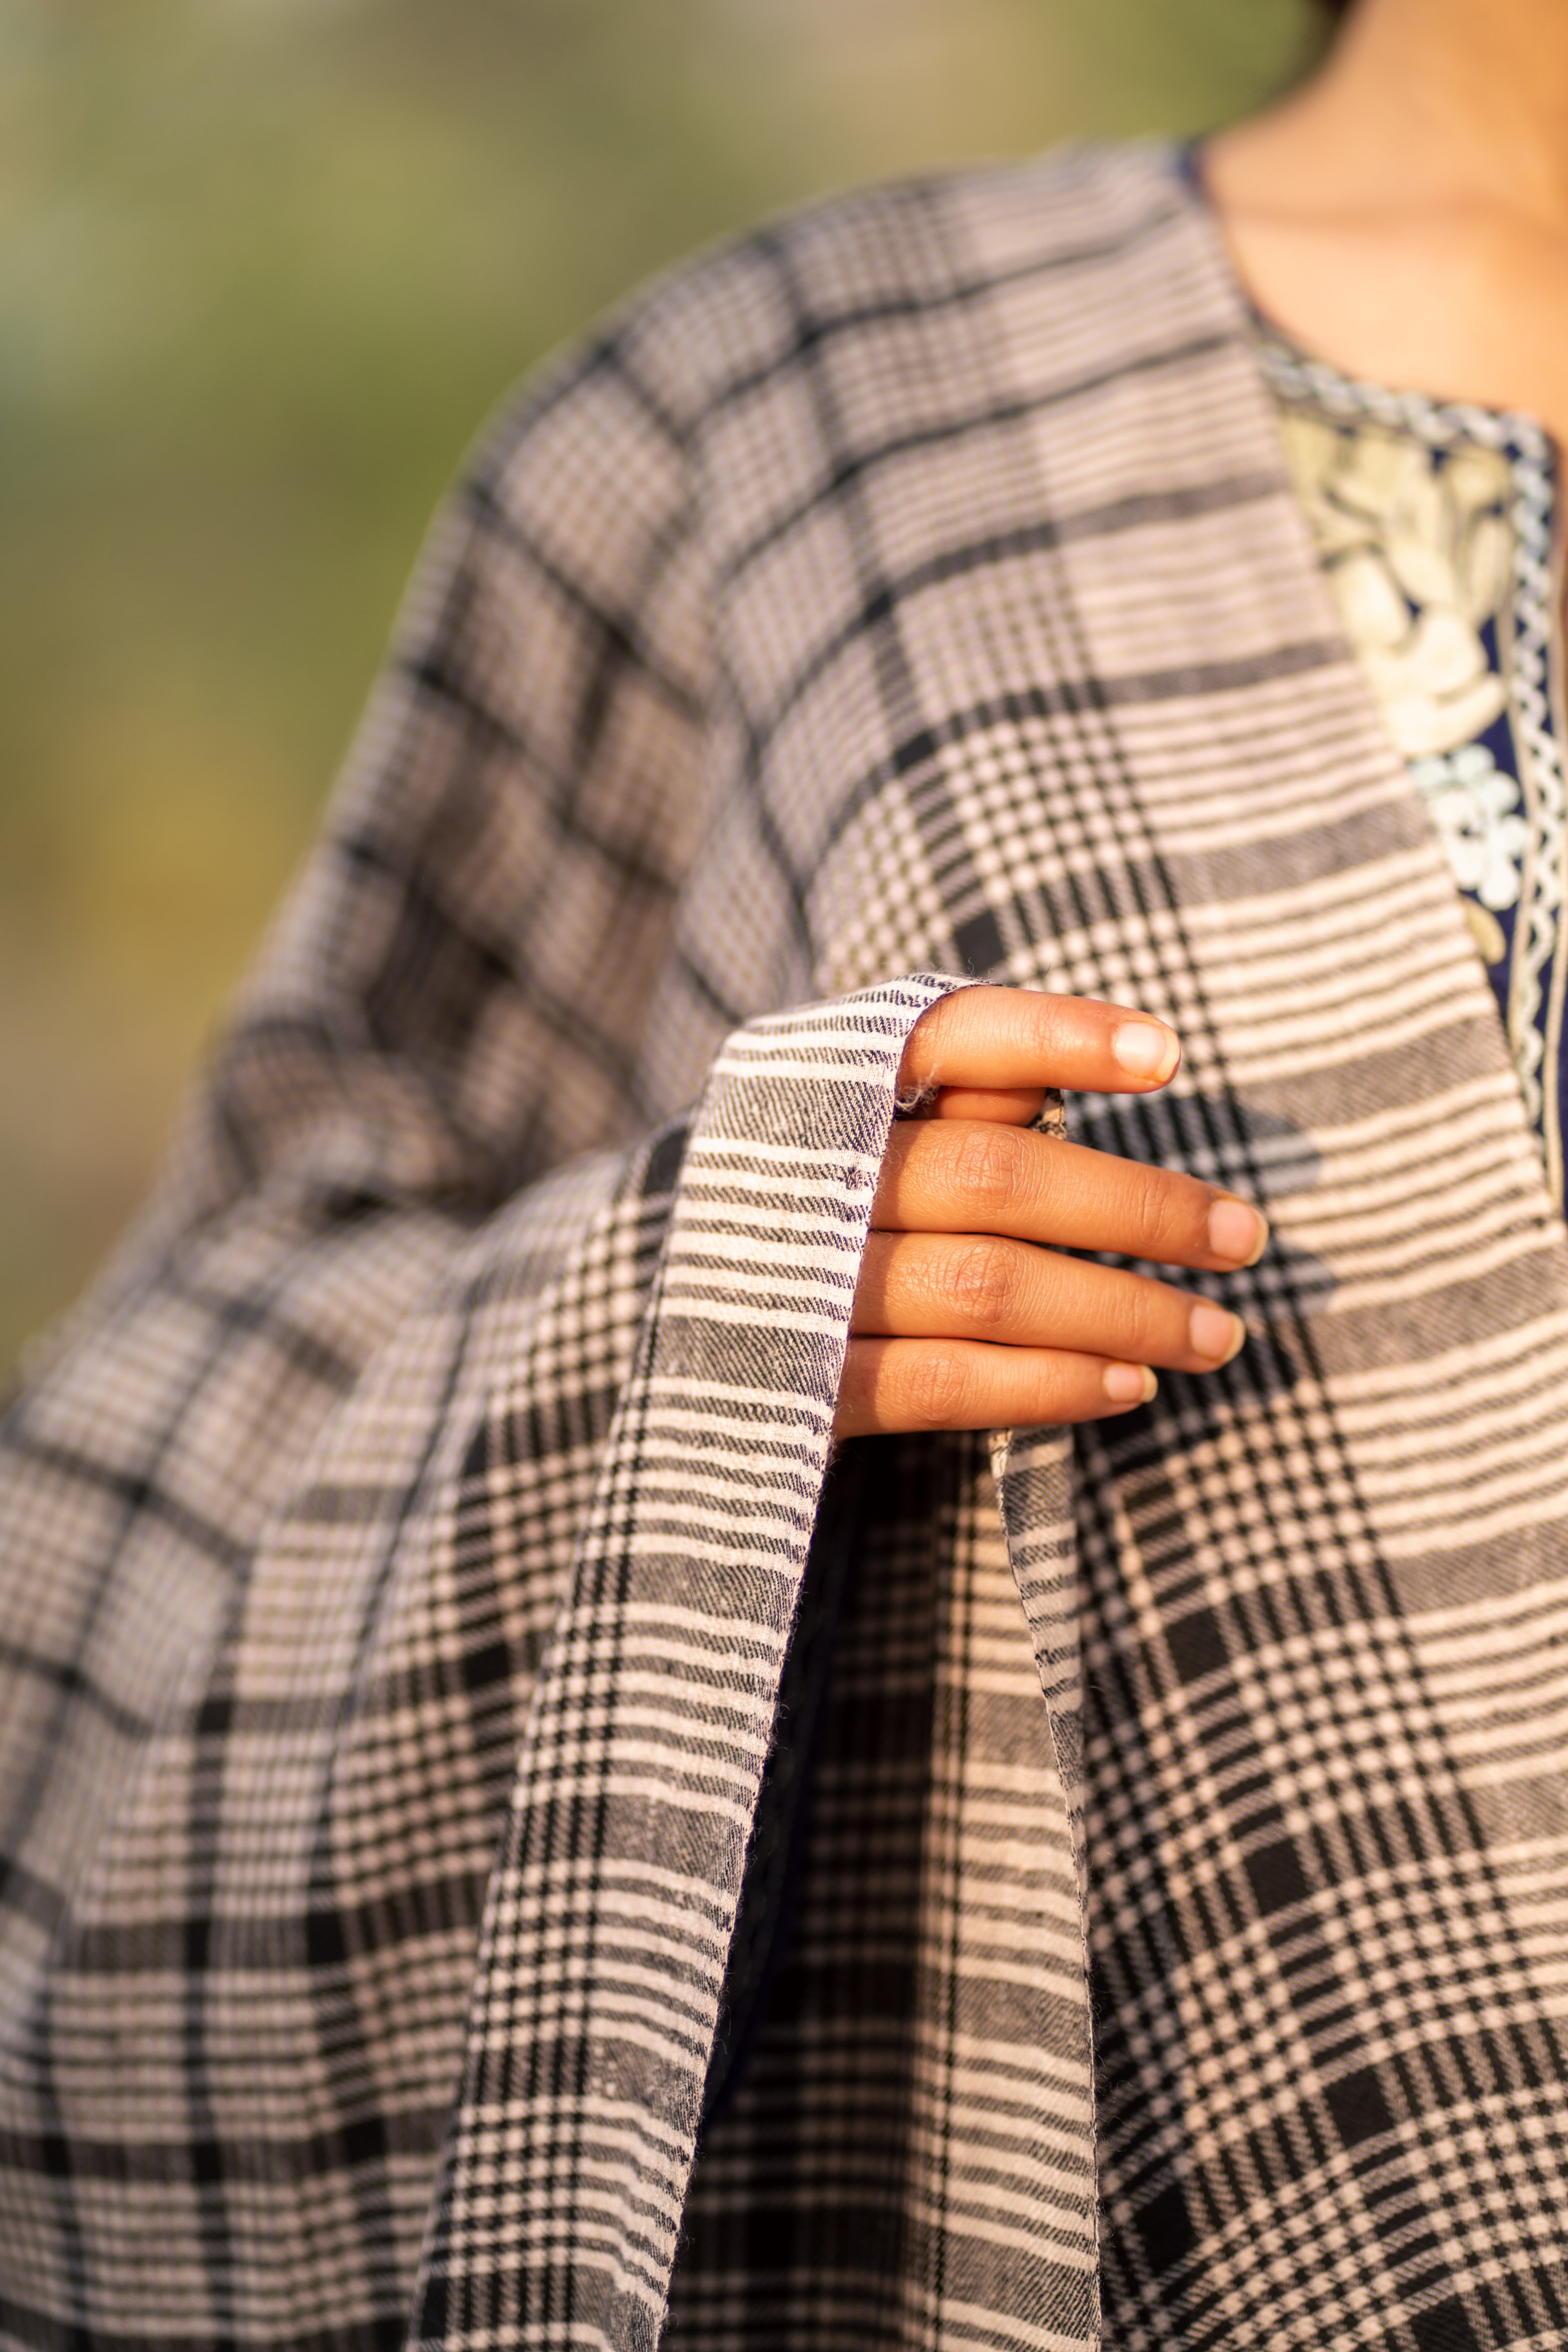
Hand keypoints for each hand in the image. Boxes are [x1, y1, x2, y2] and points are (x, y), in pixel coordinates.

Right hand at [832, 987, 1267, 1438]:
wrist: (668, 1308)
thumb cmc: (823, 1195)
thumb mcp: (873, 1121)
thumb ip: (974, 1086)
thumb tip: (1135, 1054)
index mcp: (823, 1083)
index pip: (949, 1033)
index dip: (1057, 1035)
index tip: (1169, 1055)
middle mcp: (806, 1174)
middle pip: (994, 1175)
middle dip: (1135, 1206)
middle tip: (1244, 1235)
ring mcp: (796, 1284)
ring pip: (983, 1287)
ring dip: (1118, 1309)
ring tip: (1215, 1334)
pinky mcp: (797, 1385)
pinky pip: (942, 1385)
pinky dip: (1047, 1384)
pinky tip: (1128, 1387)